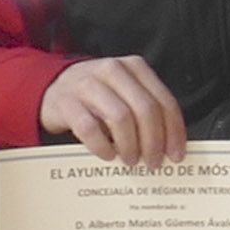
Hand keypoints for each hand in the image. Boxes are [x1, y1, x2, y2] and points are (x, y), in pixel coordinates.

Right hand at [37, 56, 189, 165]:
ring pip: (120, 118)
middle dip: (153, 141)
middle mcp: (113, 70)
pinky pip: (89, 128)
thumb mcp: (125, 94)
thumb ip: (147, 111)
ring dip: (130, 145)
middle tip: (153, 162)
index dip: (174, 131)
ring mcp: (87, 84)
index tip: (176, 154)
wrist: (53, 88)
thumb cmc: (97, 96)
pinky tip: (107, 155)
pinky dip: (102, 147)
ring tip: (131, 160)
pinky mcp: (66, 102)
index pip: (164, 101)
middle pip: (145, 109)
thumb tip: (170, 145)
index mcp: (135, 67)